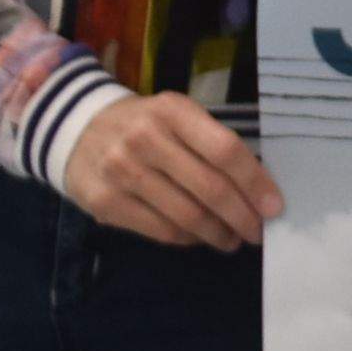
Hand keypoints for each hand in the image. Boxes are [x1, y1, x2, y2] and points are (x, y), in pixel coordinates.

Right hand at [65, 91, 284, 249]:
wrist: (76, 129)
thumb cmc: (143, 125)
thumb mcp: (176, 117)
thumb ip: (212, 144)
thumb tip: (258, 190)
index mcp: (172, 111)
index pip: (225, 150)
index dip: (255, 183)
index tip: (274, 207)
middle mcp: (145, 138)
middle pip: (210, 189)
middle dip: (243, 217)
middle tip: (257, 231)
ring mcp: (122, 172)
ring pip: (188, 217)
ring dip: (219, 234)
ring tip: (232, 238)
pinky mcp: (105, 203)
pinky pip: (162, 231)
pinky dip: (190, 239)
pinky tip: (200, 237)